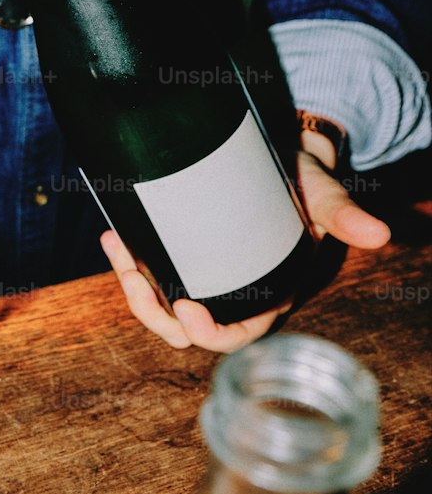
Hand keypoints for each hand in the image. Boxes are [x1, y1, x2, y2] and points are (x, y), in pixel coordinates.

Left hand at [100, 130, 390, 351]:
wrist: (286, 158)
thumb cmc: (305, 183)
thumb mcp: (324, 196)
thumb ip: (344, 214)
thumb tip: (378, 234)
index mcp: (268, 295)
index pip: (237, 335)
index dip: (208, 333)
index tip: (185, 306)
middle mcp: (232, 296)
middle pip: (183, 329)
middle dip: (152, 309)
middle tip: (135, 272)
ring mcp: (204, 279)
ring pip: (160, 306)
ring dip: (133, 287)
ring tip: (119, 250)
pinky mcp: (184, 258)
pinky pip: (152, 275)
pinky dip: (128, 262)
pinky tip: (114, 238)